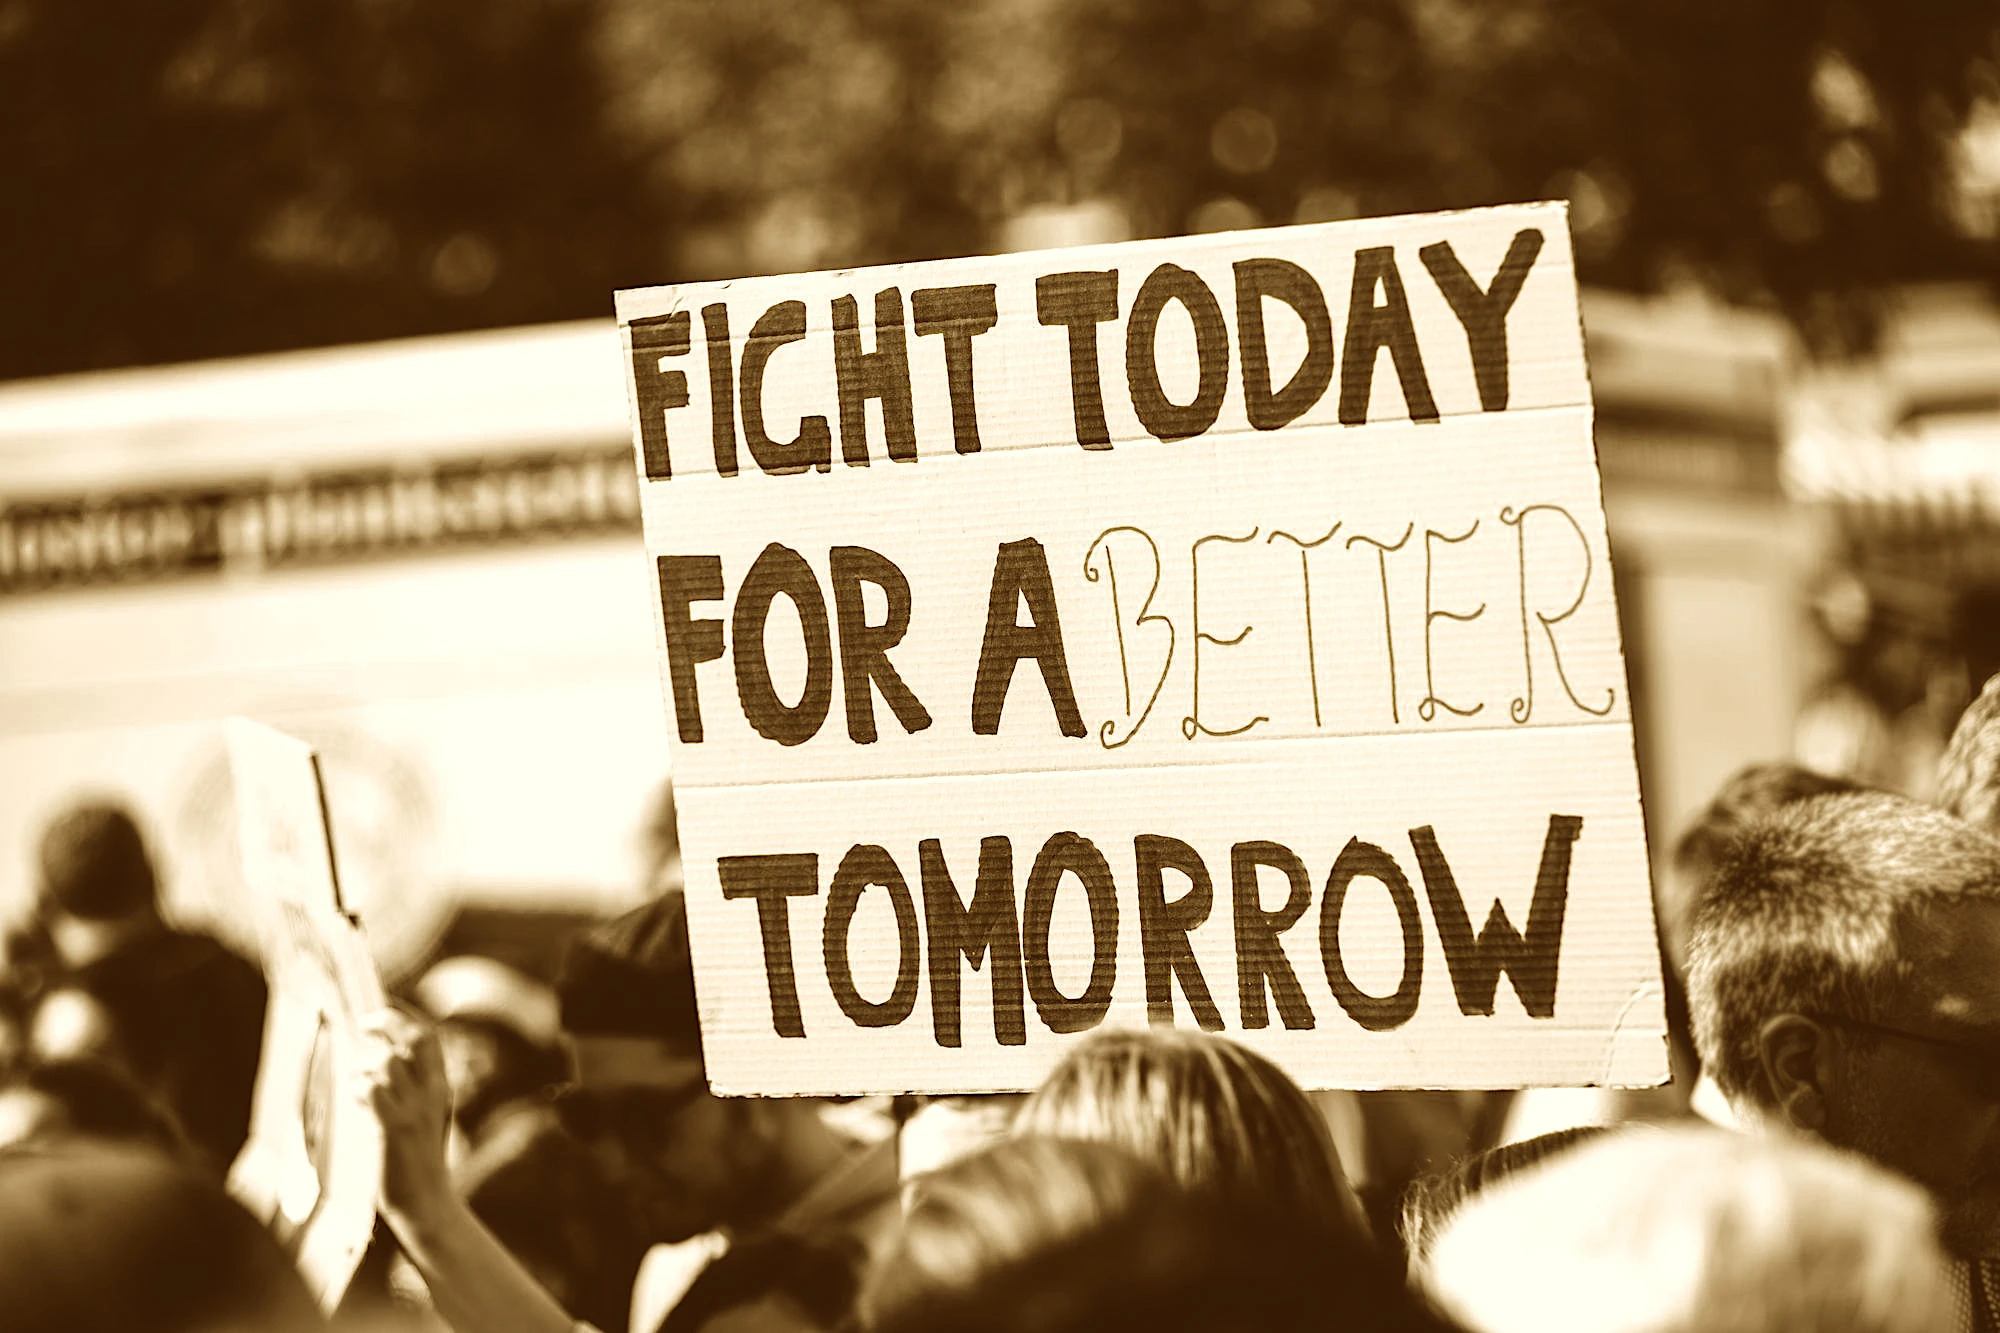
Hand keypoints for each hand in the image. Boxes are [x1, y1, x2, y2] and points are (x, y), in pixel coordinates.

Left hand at [357, 1007, 455, 1232]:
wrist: (426, 1202)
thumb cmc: (419, 1161)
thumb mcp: (425, 1117)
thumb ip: (410, 1090)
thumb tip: (379, 1063)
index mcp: (440, 1086)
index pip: (428, 1036)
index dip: (404, 1014)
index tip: (382, 1006)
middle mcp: (432, 1091)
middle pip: (415, 1037)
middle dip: (387, 1021)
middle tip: (364, 1023)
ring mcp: (415, 1108)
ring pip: (387, 1062)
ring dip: (364, 1065)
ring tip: (358, 1084)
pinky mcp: (394, 1127)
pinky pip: (372, 1090)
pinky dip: (358, 1089)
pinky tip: (357, 1103)